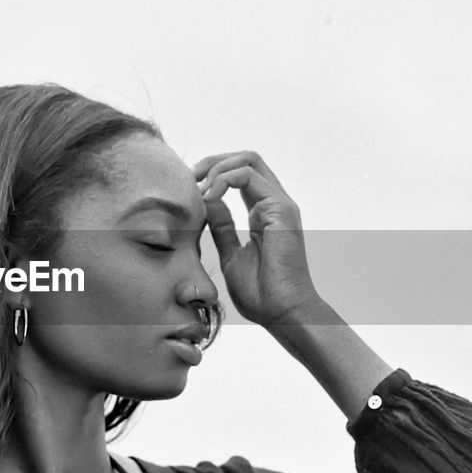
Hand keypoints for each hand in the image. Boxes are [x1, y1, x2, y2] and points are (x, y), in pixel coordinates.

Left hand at [193, 151, 321, 325]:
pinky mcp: (280, 209)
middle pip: (246, 159)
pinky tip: (210, 196)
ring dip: (217, 167)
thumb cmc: (261, 293)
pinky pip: (248, 176)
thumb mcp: (230, 254)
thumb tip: (208, 203)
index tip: (189, 188)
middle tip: (189, 176)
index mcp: (263, 214)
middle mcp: (274, 204)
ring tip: (198, 188)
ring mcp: (279, 204)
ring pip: (248, 160)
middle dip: (213, 161)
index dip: (213, 174)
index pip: (241, 176)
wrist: (283, 312)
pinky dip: (223, 179)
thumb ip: (222, 227)